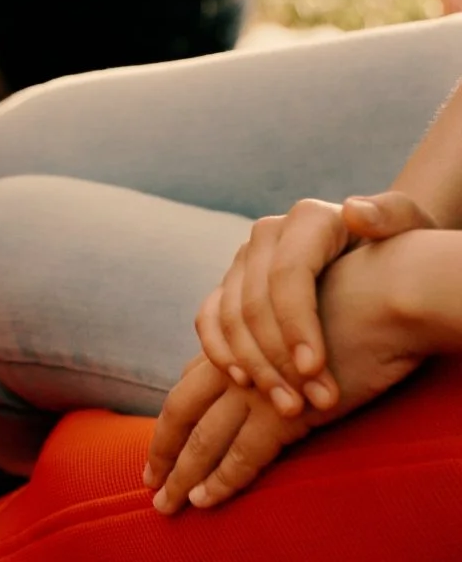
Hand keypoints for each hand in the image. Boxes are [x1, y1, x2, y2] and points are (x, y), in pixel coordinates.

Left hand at [147, 239, 429, 512]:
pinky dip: (224, 480)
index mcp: (235, 336)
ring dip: (185, 472)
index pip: (192, 380)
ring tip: (170, 503)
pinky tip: (207, 498)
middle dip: (164, 448)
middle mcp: (235, 360)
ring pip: (205, 435)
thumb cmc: (355, 302)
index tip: (162, 444)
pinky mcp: (282, 409)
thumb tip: (275, 365)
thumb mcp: (302, 316)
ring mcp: (254, 385)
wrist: (384, 295)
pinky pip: (245, 453)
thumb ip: (276, 337)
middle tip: (148, 481)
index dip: (174, 415)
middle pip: (181, 407)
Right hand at [195, 192, 432, 414]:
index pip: (288, 274)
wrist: (379, 254)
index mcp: (309, 219)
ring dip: (253, 365)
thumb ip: (393, 215)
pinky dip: (220, 350)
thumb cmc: (403, 247)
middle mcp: (268, 235)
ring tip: (287, 405)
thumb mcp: (411, 226)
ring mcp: (245, 259)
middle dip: (277, 359)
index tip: (314, 369)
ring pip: (228, 315)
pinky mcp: (231, 284)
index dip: (296, 323)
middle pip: (254, 301)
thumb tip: (357, 214)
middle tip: (306, 404)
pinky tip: (244, 381)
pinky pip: (209, 318)